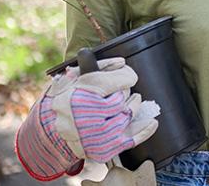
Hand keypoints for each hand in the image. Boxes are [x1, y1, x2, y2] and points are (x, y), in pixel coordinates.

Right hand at [15, 57, 158, 180]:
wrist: (56, 131)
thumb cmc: (69, 100)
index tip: (127, 74)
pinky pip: (130, 140)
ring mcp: (94, 136)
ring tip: (131, 101)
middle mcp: (85, 117)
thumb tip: (110, 59)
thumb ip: (93, 66)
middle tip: (122, 90)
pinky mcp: (102, 149)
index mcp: (78, 96)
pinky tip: (152, 122)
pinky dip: (144, 130)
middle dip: (125, 91)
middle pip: (121, 99)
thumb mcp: (74, 79)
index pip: (115, 81)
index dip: (126, 75)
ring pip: (126, 116)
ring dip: (133, 106)